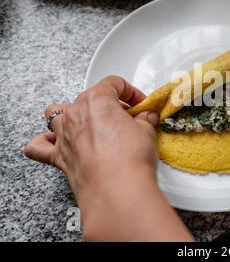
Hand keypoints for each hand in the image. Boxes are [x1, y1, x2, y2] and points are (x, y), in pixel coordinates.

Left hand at [25, 76, 191, 240]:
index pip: (113, 83)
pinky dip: (45, 142)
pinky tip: (55, 141)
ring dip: (72, 115)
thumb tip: (145, 117)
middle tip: (126, 117)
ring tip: (89, 122)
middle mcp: (75, 114)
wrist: (117, 190)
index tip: (140, 104)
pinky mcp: (59, 158)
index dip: (131, 92)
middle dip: (109, 104)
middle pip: (89, 97)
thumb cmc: (129, 159)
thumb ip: (144, 119)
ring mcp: (64, 135)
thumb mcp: (146, 131)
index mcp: (97, 100)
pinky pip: (39, 146)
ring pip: (56, 113)